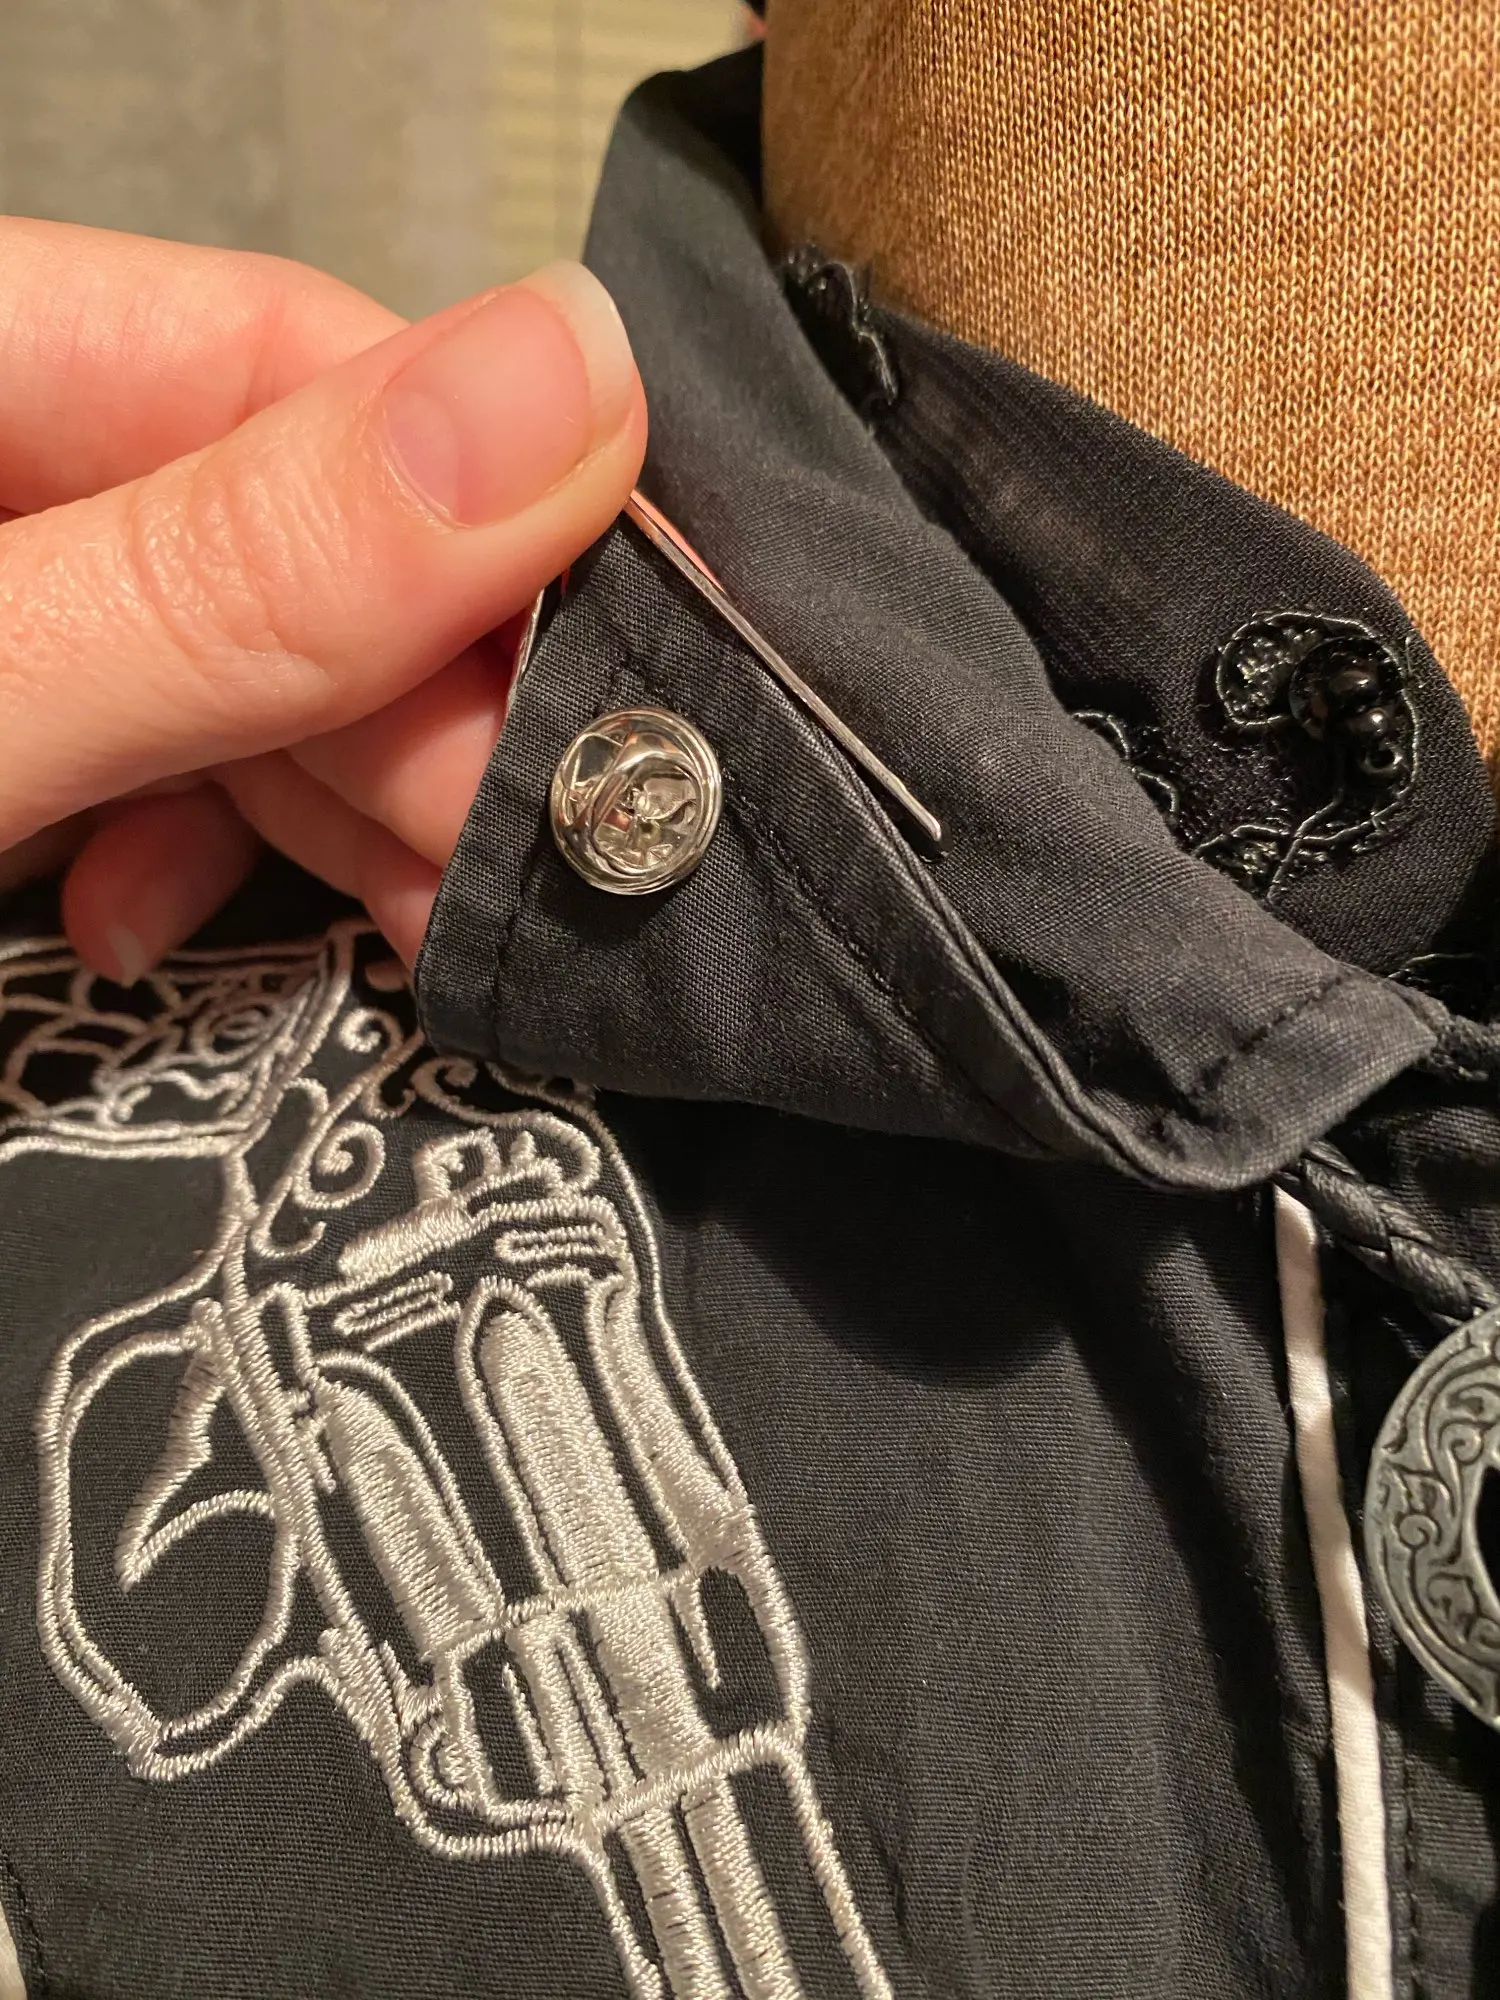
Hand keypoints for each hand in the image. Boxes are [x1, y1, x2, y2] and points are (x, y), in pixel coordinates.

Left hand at [0, 219, 646, 972]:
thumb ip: (238, 572)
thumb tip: (571, 381)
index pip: (289, 354)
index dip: (492, 499)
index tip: (634, 662)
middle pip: (281, 527)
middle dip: (411, 706)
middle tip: (512, 845)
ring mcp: (7, 609)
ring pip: (235, 659)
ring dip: (337, 804)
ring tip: (421, 912)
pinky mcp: (8, 729)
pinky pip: (145, 750)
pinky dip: (195, 843)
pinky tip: (159, 922)